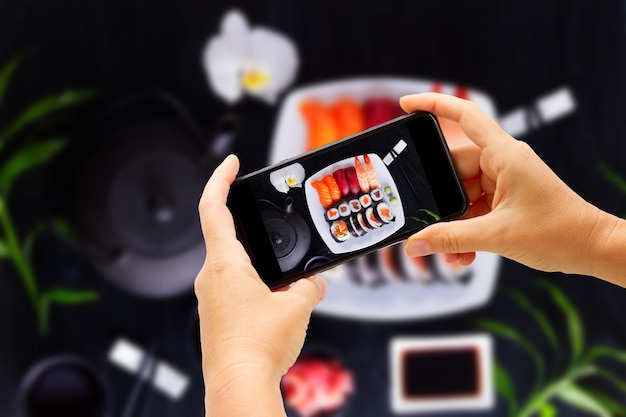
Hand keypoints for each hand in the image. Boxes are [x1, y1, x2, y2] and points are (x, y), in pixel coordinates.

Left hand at [195, 155, 327, 415]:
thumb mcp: (296, 307)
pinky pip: (232, 286)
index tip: (233, 163)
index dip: (221, 178)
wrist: (237, 386)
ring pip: (231, 264)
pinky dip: (252, 281)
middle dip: (249, 224)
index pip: (213, 207)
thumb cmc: (258, 347)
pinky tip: (274, 296)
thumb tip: (315, 283)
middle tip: (268, 216)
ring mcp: (209, 297)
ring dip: (256, 259)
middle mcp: (209, 277)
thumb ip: (309, 286)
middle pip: (223, 234)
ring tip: (284, 268)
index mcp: (224, 264)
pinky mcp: (214, 315)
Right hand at [400, 93, 623, 281]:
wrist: (591, 248)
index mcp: (505, 155)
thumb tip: (415, 245)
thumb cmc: (560, 232)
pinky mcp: (505, 199)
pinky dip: (465, 229)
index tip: (407, 105)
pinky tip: (462, 253)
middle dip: (439, 199)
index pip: (465, 116)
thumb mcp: (496, 236)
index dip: (434, 105)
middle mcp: (502, 162)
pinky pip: (474, 208)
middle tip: (423, 219)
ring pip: (462, 194)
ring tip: (449, 249)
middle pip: (453, 168)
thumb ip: (450, 239)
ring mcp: (504, 180)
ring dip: (453, 223)